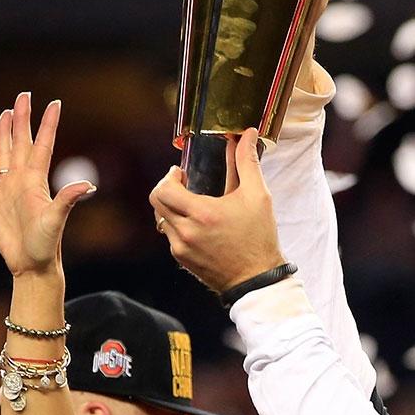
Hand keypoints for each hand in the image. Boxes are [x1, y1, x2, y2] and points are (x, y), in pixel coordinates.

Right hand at [0, 92, 93, 277]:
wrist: (32, 265)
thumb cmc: (46, 244)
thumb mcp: (56, 220)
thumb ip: (67, 200)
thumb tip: (88, 185)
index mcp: (36, 180)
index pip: (42, 145)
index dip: (48, 124)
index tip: (54, 103)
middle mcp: (22, 181)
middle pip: (21, 142)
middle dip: (22, 119)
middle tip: (23, 95)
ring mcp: (7, 192)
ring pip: (3, 156)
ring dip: (4, 135)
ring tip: (5, 115)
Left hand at [151, 131, 287, 294]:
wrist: (257, 279)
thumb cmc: (259, 239)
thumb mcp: (258, 196)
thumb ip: (247, 163)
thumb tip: (247, 135)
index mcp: (202, 214)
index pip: (163, 189)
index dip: (169, 177)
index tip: (181, 173)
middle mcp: (186, 232)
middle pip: (156, 202)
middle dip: (166, 189)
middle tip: (182, 185)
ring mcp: (181, 248)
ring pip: (160, 219)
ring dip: (170, 208)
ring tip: (190, 204)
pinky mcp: (183, 260)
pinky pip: (169, 236)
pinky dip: (177, 225)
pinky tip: (196, 224)